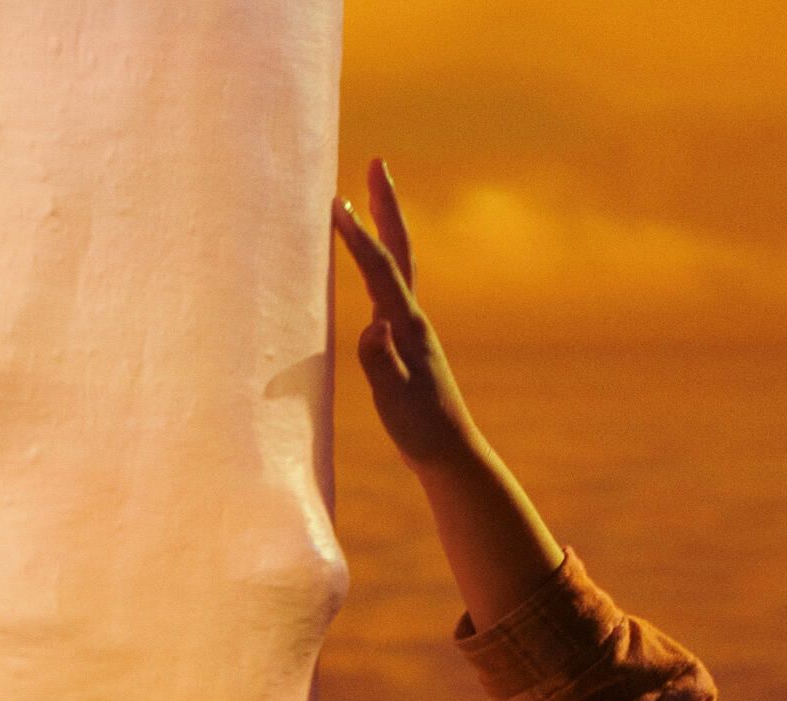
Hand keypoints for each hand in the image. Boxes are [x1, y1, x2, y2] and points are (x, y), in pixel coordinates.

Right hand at [331, 158, 482, 474]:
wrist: (449, 452)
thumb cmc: (420, 430)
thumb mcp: (397, 401)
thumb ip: (382, 364)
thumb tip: (373, 328)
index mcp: (407, 326)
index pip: (380, 272)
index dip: (358, 239)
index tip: (336, 205)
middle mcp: (412, 317)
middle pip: (399, 248)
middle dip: (386, 205)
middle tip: (375, 163)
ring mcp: (410, 325)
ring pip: (396, 262)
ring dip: (384, 224)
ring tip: (366, 195)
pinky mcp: (405, 338)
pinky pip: (388, 284)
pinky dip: (377, 259)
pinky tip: (367, 260)